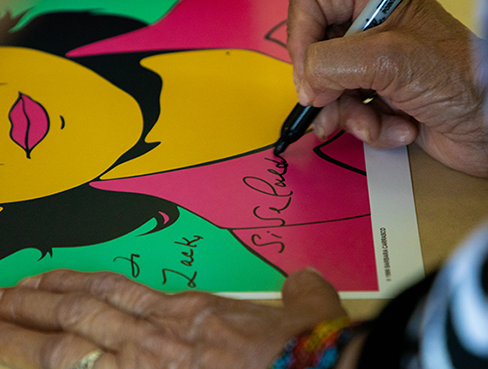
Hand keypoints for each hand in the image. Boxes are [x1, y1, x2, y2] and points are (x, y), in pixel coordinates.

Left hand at [0, 269, 345, 368]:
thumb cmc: (302, 349)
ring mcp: (152, 363)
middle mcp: (163, 333)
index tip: (43, 283)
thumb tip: (304, 281)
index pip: (115, 289)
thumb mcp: (306, 307)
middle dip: (32, 306)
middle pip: (80, 312)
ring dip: (27, 336)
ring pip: (74, 343)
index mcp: (191, 309)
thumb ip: (299, 290)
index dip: (72, 284)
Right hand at [287, 0, 487, 177]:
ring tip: (374, 122)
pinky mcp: (384, 104)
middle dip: (324, 85)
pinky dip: (372, 129)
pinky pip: (353, 116)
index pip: (313, 1)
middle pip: (316, 52)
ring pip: (331, 91)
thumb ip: (333, 63)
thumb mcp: (391, 59)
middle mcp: (374, 33)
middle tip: (332, 102)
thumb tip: (305, 82)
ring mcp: (378, 70)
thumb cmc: (463, 81)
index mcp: (377, 2)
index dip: (301, 34)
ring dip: (349, 114)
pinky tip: (402, 129)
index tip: (307, 71)